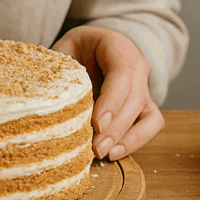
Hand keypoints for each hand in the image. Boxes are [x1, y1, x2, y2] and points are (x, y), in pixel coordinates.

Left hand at [53, 27, 163, 160]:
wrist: (90, 47)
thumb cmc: (76, 48)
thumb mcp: (65, 47)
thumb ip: (60, 65)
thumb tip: (48, 93)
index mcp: (117, 46)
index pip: (122, 73)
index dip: (111, 101)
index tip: (96, 124)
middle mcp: (136, 65)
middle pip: (134, 98)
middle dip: (115, 127)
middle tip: (95, 148)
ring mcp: (144, 86)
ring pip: (147, 114)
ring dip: (125, 137)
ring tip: (102, 153)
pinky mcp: (145, 104)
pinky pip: (151, 124)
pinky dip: (136, 141)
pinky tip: (114, 152)